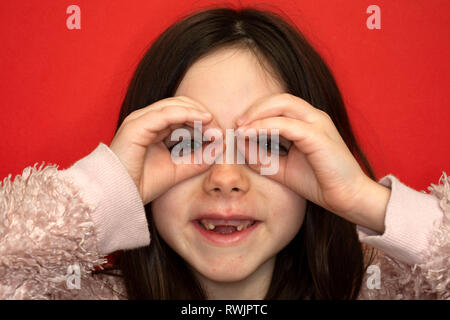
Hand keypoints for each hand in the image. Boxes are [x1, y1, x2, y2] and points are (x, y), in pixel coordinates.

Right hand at [109, 96, 213, 204]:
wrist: (118, 195)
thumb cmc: (142, 183)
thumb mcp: (178, 170)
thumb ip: (198, 159)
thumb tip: (220, 147)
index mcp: (155, 128)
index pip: (184, 115)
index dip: (203, 122)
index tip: (220, 135)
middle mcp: (147, 120)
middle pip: (182, 106)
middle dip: (204, 117)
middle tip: (220, 131)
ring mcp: (141, 119)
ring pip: (176, 106)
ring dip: (199, 114)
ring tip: (214, 127)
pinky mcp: (137, 125)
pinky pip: (166, 113)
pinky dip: (188, 114)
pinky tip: (204, 119)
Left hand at [235, 93, 388, 230]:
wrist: (347, 199)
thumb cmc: (318, 183)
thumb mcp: (282, 168)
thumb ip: (261, 157)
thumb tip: (239, 145)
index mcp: (308, 122)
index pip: (279, 105)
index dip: (256, 112)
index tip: (238, 126)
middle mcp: (314, 117)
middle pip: (279, 99)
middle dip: (254, 108)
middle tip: (236, 123)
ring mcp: (318, 124)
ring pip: (283, 105)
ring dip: (257, 113)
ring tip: (240, 127)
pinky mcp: (318, 136)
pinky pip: (286, 125)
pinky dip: (265, 126)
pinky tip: (249, 134)